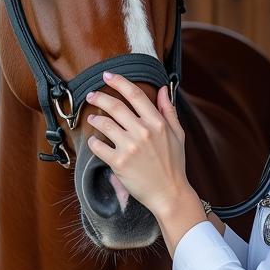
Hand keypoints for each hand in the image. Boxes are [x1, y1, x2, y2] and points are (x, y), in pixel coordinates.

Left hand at [85, 71, 190, 217]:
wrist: (170, 193)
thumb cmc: (174, 164)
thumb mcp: (178, 134)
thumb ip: (168, 110)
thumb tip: (162, 89)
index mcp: (157, 123)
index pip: (135, 95)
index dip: (119, 82)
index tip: (107, 76)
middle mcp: (143, 132)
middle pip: (115, 106)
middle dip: (99, 97)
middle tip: (91, 95)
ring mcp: (130, 147)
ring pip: (104, 124)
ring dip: (95, 119)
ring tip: (93, 118)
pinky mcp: (119, 163)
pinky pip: (98, 147)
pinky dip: (93, 142)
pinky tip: (94, 141)